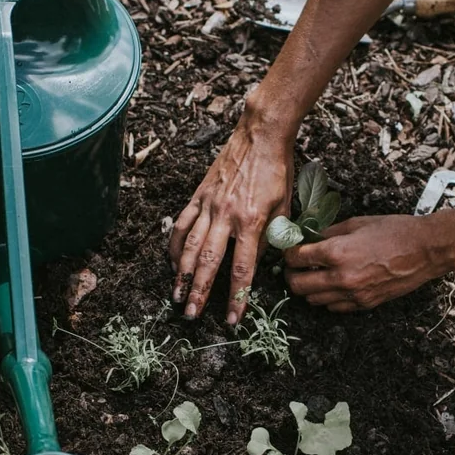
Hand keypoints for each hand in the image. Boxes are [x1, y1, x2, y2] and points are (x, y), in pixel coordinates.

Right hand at [169, 112, 292, 322]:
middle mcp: (226, 216)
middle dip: (199, 291)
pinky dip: (173, 245)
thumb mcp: (284, 208)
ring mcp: (208, 205)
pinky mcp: (198, 196)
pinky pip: (182, 224)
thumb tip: (259, 263)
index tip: (232, 319)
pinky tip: (170, 262)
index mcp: (251, 221)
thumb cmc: (277, 171)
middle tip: (191, 314)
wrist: (260, 135)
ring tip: (176, 295)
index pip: (242, 269)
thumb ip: (271, 238)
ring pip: (189, 245)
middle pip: (208, 262)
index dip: (236, 297)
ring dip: (181, 273)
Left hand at [283, 214, 454, 311]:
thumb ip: (328, 233)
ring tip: (312, 274)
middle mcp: (341, 277)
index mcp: (337, 252)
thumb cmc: (395, 231)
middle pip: (297, 285)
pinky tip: (332, 285)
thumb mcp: (357, 223)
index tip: (289, 249)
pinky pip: (334, 308)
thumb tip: (308, 238)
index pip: (296, 258)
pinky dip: (327, 298)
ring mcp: (353, 294)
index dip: (288, 252)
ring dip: (308, 288)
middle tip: (294, 266)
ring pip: (313, 300)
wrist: (426, 250)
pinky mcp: (364, 304)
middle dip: (290, 274)